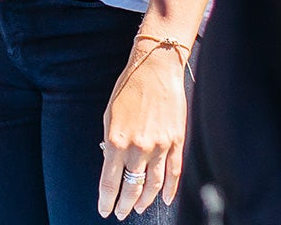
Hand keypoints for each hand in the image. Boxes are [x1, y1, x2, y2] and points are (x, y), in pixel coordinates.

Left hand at [97, 40, 189, 218]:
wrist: (155, 69)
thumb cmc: (128, 89)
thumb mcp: (109, 116)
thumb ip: (111, 142)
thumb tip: (112, 164)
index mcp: (116, 141)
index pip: (110, 182)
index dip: (106, 200)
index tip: (104, 210)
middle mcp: (138, 148)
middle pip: (132, 188)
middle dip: (125, 205)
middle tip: (121, 213)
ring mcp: (159, 147)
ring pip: (153, 185)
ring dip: (145, 200)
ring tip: (139, 208)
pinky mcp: (176, 142)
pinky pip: (174, 173)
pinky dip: (169, 189)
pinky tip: (164, 199)